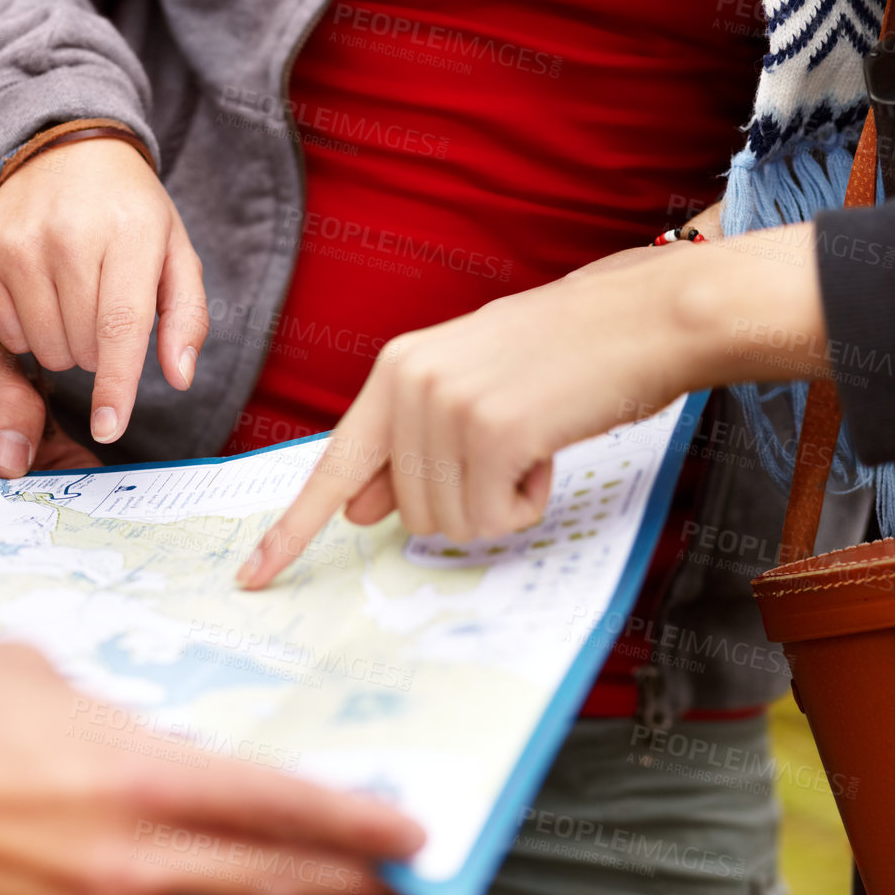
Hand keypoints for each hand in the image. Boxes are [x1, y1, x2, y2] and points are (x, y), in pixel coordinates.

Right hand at [0, 136, 207, 444]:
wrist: (61, 149)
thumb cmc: (129, 211)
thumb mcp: (174, 252)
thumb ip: (186, 317)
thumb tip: (180, 377)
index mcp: (128, 232)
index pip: (119, 325)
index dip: (115, 385)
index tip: (109, 428)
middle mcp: (67, 236)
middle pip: (83, 347)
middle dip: (101, 347)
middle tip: (103, 302)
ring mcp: (17, 245)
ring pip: (47, 349)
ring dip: (67, 341)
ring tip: (74, 295)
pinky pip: (9, 336)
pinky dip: (31, 329)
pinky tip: (41, 290)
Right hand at [0, 646, 423, 894]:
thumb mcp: (41, 676)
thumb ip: (111, 720)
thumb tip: (128, 744)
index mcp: (138, 785)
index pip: (279, 813)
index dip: (355, 828)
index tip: (416, 839)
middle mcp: (120, 869)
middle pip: (256, 878)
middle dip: (334, 877)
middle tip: (394, 877)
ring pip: (149, 887)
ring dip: (155, 856)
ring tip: (86, 804)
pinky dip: (79, 874)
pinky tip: (24, 831)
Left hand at [238, 223, 823, 587]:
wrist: (642, 317)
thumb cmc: (564, 357)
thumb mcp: (469, 389)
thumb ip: (409, 445)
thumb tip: (356, 510)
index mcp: (395, 372)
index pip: (332, 466)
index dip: (292, 531)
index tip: (252, 577)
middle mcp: (408, 385)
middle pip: (411, 515)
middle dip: (468, 502)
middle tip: (515, 449)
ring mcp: (448, 408)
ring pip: (450, 523)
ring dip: (502, 503)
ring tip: (536, 441)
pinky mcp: (494, 432)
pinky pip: (493, 519)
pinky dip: (529, 503)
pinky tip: (551, 450)